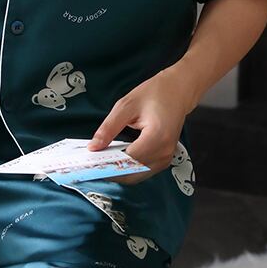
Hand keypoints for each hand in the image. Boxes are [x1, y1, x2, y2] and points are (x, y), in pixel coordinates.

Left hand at [86, 68, 192, 184]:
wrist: (178, 91)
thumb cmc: (155, 94)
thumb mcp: (126, 106)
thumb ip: (109, 128)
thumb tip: (93, 147)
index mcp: (157, 137)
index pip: (127, 160)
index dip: (106, 164)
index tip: (88, 165)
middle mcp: (164, 152)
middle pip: (132, 173)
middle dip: (110, 172)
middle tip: (90, 166)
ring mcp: (166, 158)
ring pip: (137, 176)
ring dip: (118, 172)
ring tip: (100, 162)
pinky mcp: (164, 159)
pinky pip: (143, 171)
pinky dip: (128, 169)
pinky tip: (114, 160)